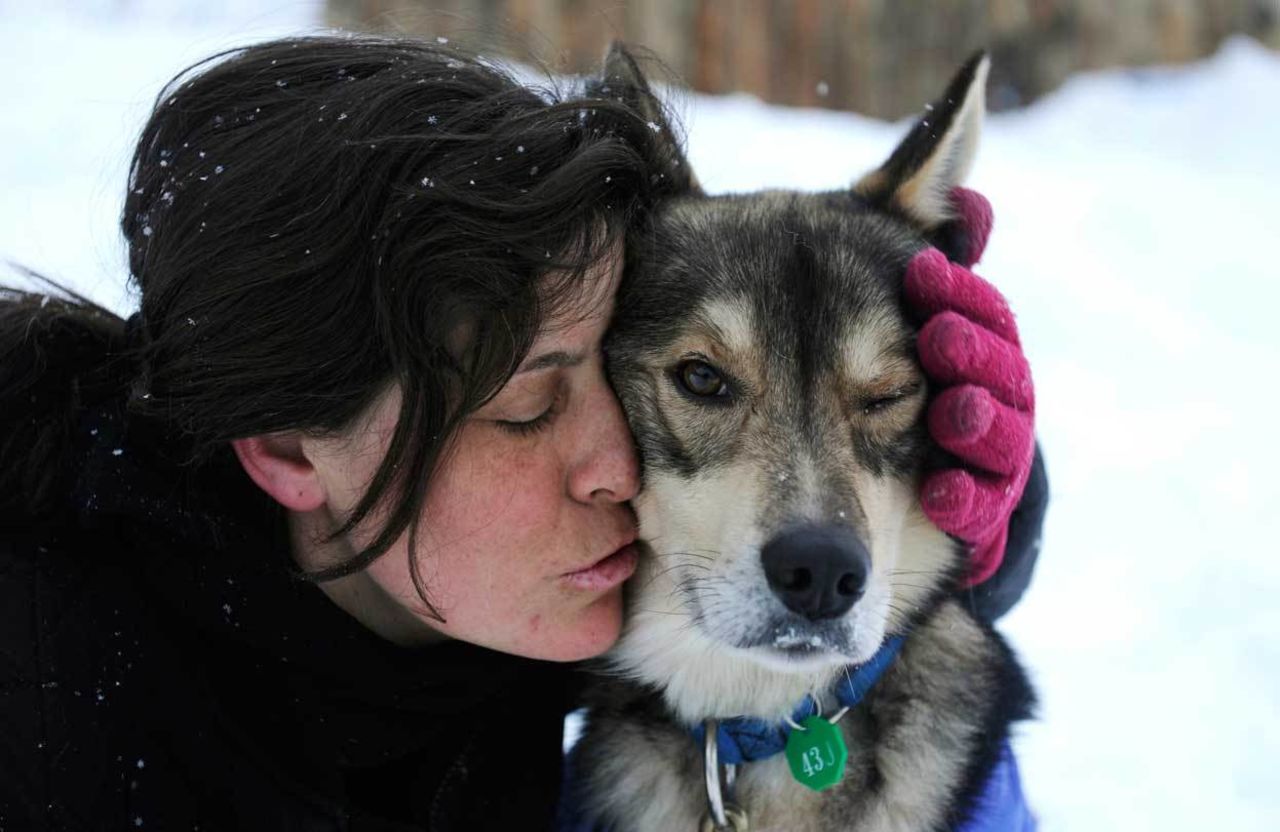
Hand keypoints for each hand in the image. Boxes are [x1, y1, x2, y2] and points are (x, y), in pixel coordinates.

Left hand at [904, 188, 1034, 585]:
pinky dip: (963, 496)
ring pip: (995, 431)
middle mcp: (986, 392)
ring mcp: (987, 452)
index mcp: (967, 341)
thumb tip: (964, 146)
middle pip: (996, 365)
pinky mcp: (979, 508)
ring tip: (955, 413)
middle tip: (940, 337)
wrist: (909, 494)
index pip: (976, 308)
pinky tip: (940, 493)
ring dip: (976, 420)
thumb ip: (914, 243)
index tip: (926, 272)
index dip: (957, 292)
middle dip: (971, 349)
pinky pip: (978, 502)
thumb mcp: (898, 312)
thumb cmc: (900, 380)